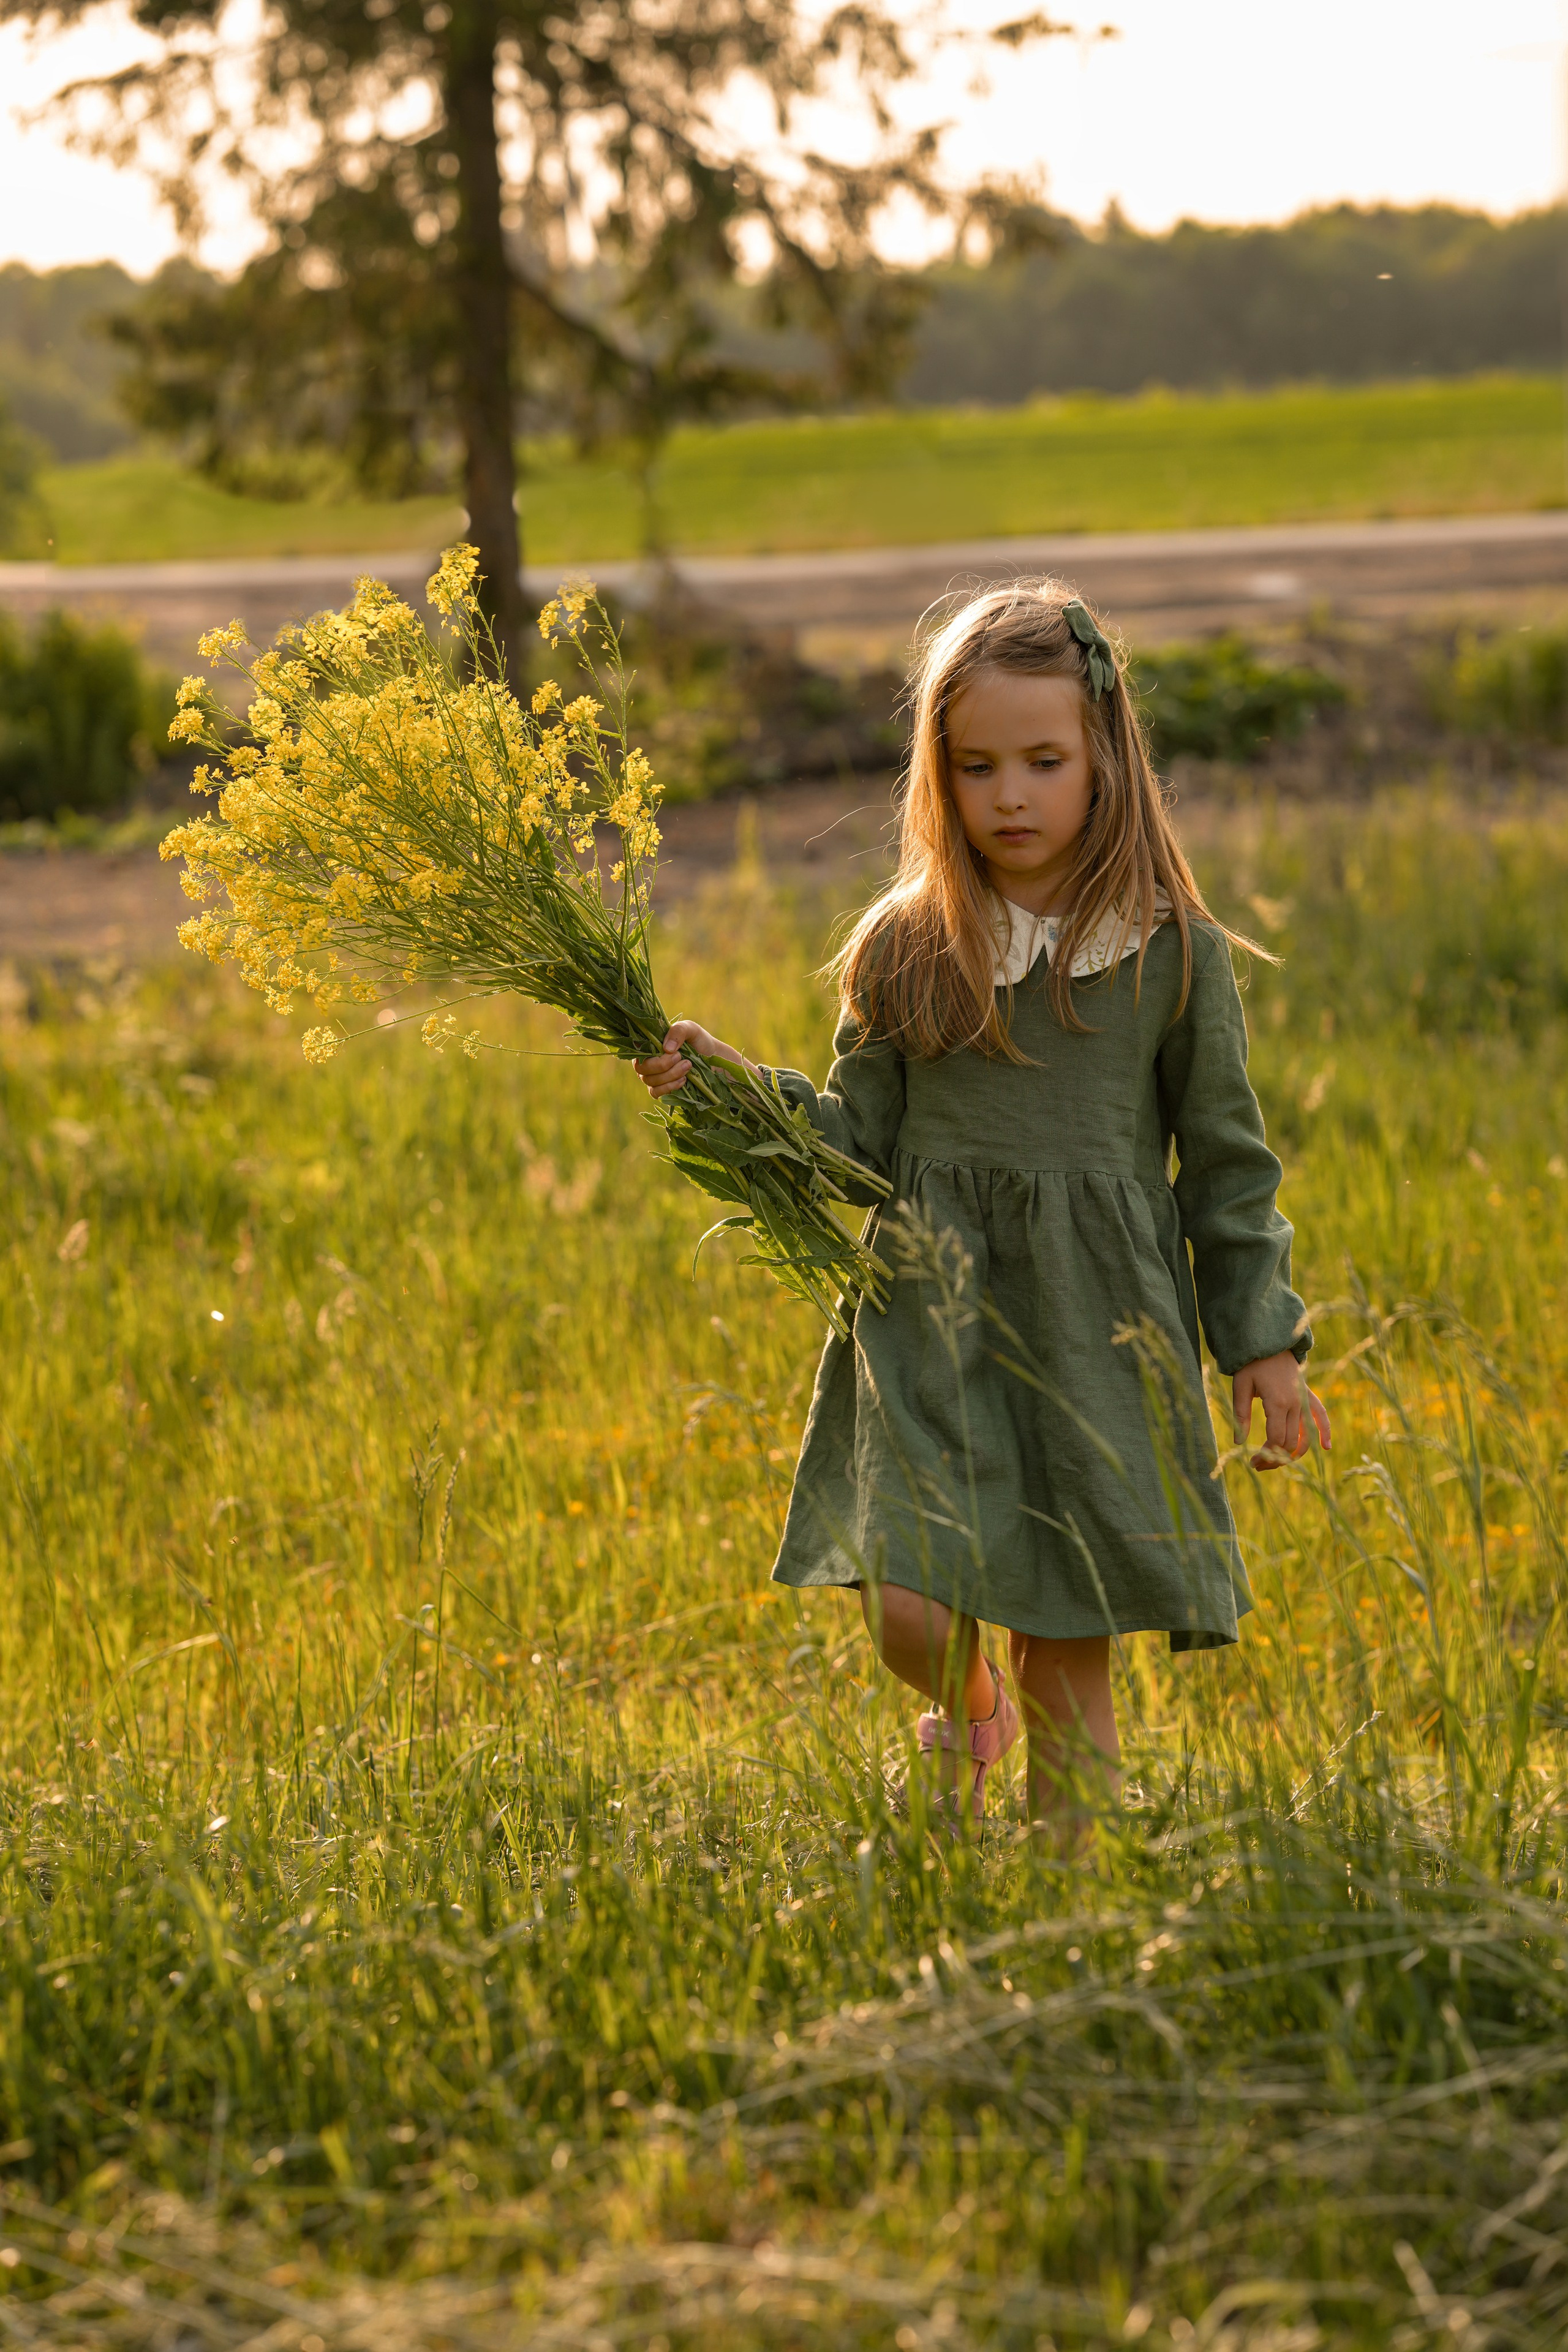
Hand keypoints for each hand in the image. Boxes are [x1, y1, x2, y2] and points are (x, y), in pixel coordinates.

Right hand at [633, 1017, 748, 1099]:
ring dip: (670, 1076)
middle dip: (663, 1066)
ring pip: (650, 1081)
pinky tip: (683, 1080)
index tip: (675, 1053)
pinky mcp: (662, 1089)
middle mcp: (648, 1061)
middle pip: (642, 1069)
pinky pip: (655, 1093)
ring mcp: (653, 1076)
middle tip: (683, 1059)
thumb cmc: (698, 1041)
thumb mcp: (691, 1029)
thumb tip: (666, 1049)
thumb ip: (678, 1031)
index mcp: (650, 1045)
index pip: (637, 1052)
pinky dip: (669, 1087)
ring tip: (688, 1067)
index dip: (652, 1055)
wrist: (713, 1059)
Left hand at [1233, 1352, 1330, 1470]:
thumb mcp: (1241, 1386)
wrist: (1270, 1342)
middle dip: (1276, 1459)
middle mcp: (1295, 1404)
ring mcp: (1304, 1400)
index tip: (1252, 1462)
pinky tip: (1326, 1447)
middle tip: (1258, 1465)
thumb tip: (1239, 1443)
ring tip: (1277, 1463)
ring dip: (1294, 1454)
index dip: (1265, 1455)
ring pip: (1305, 1436)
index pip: (1276, 1439)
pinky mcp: (1308, 1396)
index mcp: (1277, 1402)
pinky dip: (1325, 1431)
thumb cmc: (1251, 1364)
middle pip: (1291, 1442)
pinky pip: (1321, 1416)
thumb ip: (1240, 1414)